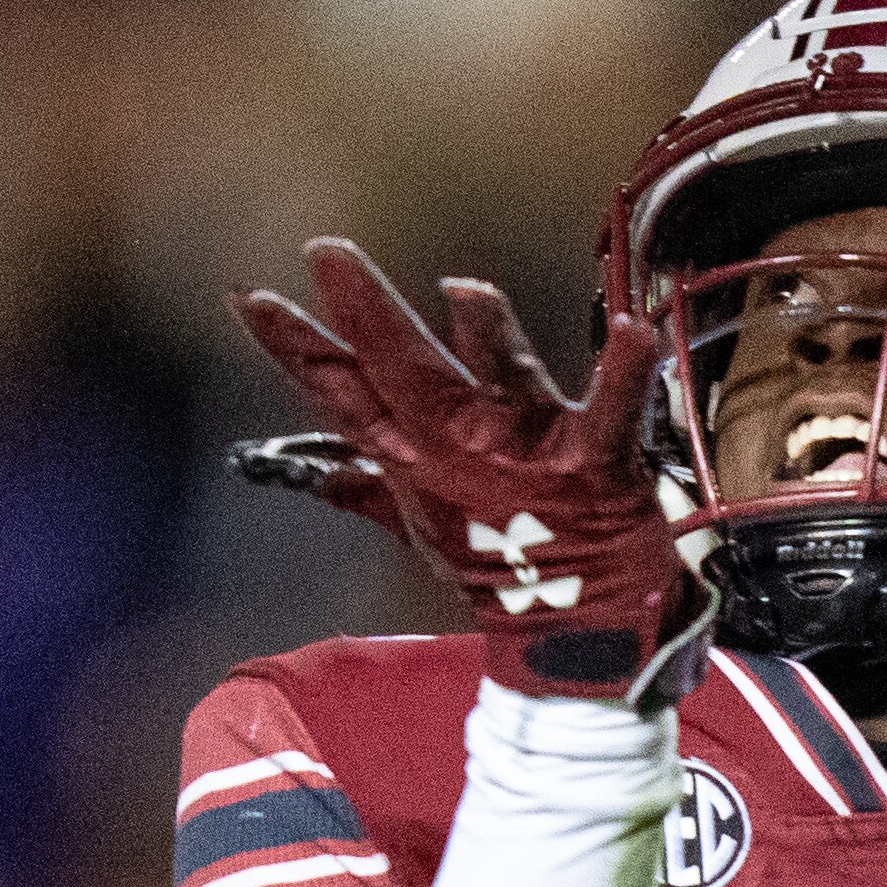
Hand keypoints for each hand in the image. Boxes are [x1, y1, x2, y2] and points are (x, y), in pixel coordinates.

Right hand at [233, 240, 711, 707]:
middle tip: (330, 255)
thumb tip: (318, 477)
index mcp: (416, 458)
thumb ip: (371, 490)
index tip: (252, 299)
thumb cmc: (502, 566)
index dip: (296, 347)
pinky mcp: (596, 462)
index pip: (343, 391)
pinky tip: (634, 333)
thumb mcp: (426, 526)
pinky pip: (612, 409)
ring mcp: (529, 451)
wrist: (578, 630)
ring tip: (466, 290)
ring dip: (487, 335)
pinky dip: (624, 371)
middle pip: (405, 369)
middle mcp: (462, 447)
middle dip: (368, 312)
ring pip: (503, 379)